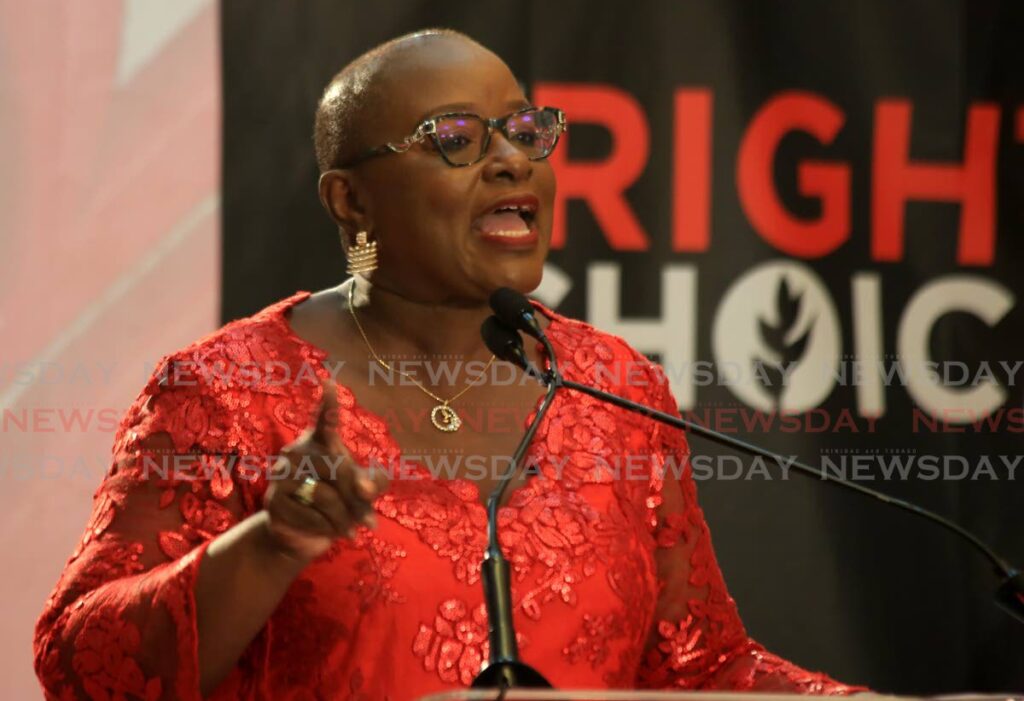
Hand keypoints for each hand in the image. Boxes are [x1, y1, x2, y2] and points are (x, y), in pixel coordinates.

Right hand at [262, 382, 387, 562]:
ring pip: (324, 495)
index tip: (330, 382)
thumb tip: (368, 489)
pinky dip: (325, 529)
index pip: (325, 420)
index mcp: (320, 442)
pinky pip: (309, 515)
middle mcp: (297, 452)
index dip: (328, 404)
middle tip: (371, 523)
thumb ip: (374, 484)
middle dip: (357, 498)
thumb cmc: (337, 505)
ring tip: (351, 531)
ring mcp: (281, 475)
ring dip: (344, 519)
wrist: (302, 536)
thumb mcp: (362, 493)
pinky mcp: (274, 500)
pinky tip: (329, 533)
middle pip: (338, 469)